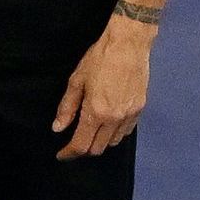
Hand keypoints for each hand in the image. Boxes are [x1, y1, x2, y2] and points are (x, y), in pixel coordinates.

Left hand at [53, 15, 151, 157]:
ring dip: (100, 142)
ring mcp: (130, 114)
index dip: (69, 153)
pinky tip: (108, 124)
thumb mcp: (76, 82)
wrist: (129, 44)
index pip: (81, 145)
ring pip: (114, 142)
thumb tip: (58, 128)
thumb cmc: (99, 59)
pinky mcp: (140, 108)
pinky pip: (127, 131)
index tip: (62, 155)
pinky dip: (115, 133)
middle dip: (84, 149)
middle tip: (74, 142)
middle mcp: (115, 118)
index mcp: (96, 112)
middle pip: (98, 148)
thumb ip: (67, 108)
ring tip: (90, 133)